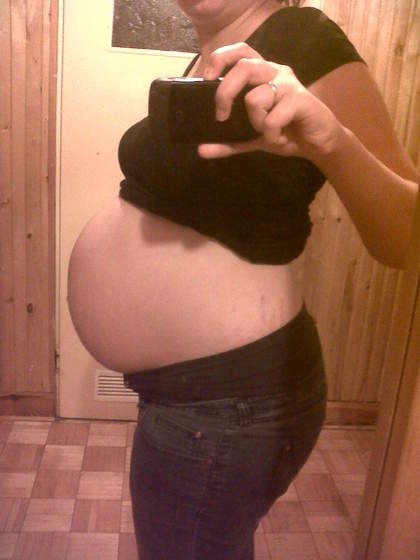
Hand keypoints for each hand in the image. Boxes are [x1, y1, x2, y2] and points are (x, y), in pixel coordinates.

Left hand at [198, 42, 342, 160]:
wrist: (319, 144)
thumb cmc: (286, 132)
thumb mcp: (253, 138)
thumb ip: (228, 142)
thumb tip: (201, 150)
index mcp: (262, 74)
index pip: (240, 51)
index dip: (220, 59)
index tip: (205, 79)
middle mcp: (274, 72)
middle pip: (243, 66)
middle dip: (225, 92)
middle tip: (221, 116)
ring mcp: (288, 85)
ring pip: (255, 98)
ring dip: (255, 122)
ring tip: (267, 133)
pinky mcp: (301, 100)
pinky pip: (273, 118)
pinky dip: (270, 134)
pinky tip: (279, 139)